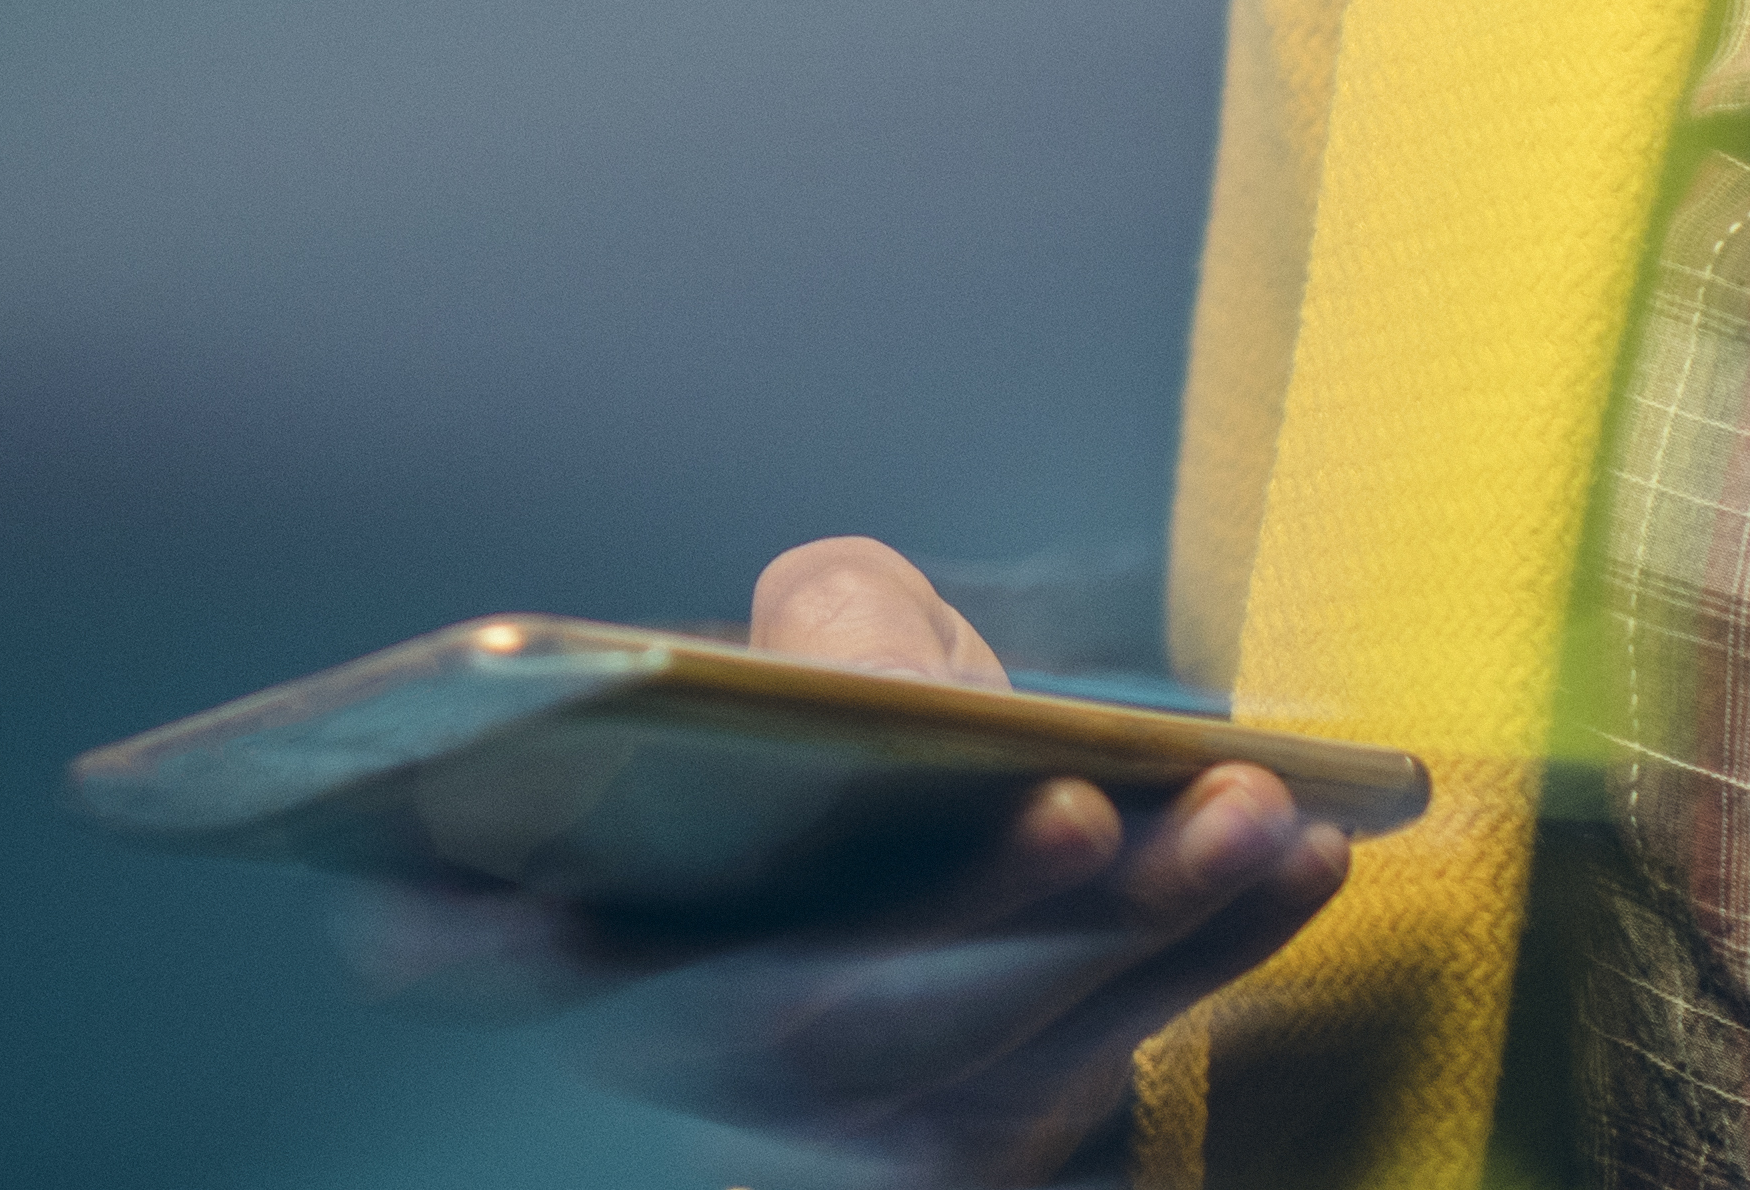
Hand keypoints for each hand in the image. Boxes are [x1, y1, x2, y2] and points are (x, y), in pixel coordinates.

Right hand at [340, 537, 1351, 1187]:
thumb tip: (871, 673)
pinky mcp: (1021, 1134)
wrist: (987, 872)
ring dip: (1148, 918)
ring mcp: (872, 1112)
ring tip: (1252, 806)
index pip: (478, 945)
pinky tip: (1312, 847)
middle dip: (972, 913)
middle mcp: (718, 1040)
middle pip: (827, 1014)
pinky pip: (1141, 1043)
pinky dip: (1231, 945)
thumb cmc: (872, 750)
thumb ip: (833, 615)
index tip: (437, 912)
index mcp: (606, 922)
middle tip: (1075, 801)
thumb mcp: (836, 644)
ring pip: (1011, 1045)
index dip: (448, 937)